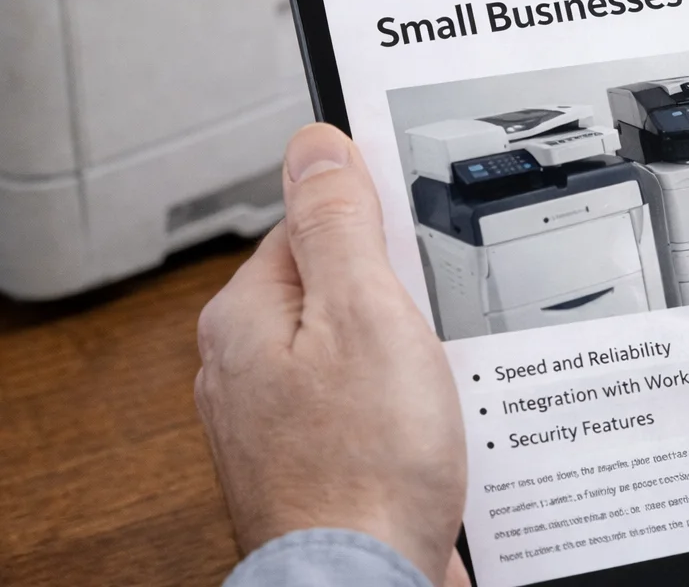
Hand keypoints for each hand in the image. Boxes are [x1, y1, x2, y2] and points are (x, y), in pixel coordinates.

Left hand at [195, 124, 468, 585]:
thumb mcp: (366, 314)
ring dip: (410, 355)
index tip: (417, 242)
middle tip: (434, 319)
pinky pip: (370, 403)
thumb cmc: (363, 468)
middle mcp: (249, 367)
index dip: (377, 226)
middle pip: (340, 287)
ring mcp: (281, 419)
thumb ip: (340, 224)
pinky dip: (407, 404)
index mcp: (247, 317)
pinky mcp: (319, 459)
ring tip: (439, 379)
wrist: (368, 583)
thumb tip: (316, 146)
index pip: (313, 223)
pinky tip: (436, 421)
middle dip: (399, 297)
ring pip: (361, 348)